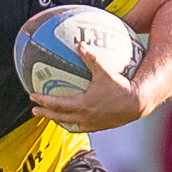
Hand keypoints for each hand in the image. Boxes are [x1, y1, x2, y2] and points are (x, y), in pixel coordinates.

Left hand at [30, 42, 144, 132]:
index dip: (43, 100)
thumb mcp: (105, 71)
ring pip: (70, 124)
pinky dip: (74, 124)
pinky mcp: (101, 126)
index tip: (32, 96)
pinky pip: (83, 127)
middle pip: (59, 117)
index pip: (57, 104)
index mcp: (82, 105)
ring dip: (58, 120)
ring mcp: (93, 124)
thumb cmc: (122, 86)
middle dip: (45, 113)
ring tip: (52, 116)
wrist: (139, 103)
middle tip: (34, 110)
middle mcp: (85, 117)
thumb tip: (80, 44)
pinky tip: (74, 119)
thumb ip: (91, 58)